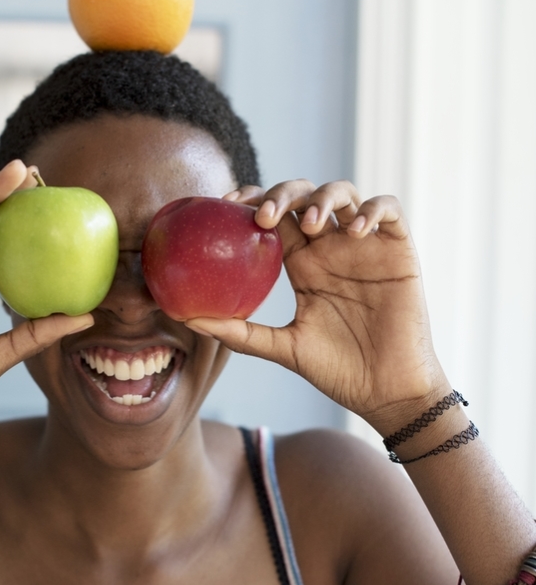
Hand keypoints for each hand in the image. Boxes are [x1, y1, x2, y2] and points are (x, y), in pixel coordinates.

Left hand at [194, 180, 447, 428]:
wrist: (387, 391)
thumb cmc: (338, 371)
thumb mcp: (283, 349)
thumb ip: (240, 332)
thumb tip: (186, 318)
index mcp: (303, 265)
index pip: (273, 217)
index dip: (250, 200)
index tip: (224, 205)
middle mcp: (330, 248)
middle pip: (302, 196)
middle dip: (281, 194)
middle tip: (264, 216)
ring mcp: (365, 246)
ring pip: (342, 193)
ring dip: (322, 198)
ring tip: (310, 224)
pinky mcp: (398, 250)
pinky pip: (388, 210)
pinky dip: (371, 209)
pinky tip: (354, 230)